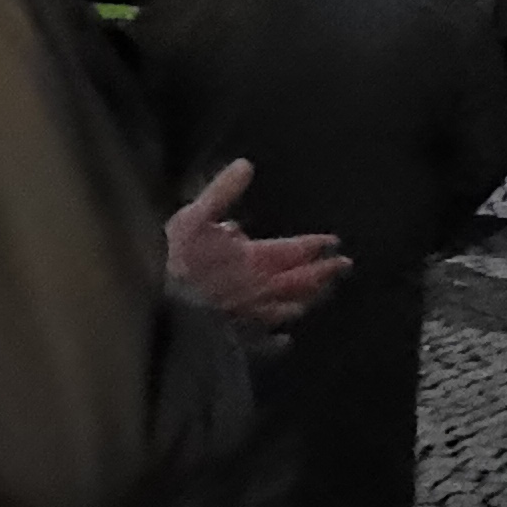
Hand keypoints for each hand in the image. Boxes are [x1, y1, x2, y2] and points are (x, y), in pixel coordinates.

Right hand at [167, 161, 347, 344]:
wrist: (161, 309)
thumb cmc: (178, 262)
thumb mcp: (194, 217)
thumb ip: (222, 191)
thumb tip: (246, 164)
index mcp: (256, 259)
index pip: (295, 250)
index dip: (315, 245)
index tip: (334, 241)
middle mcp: (262, 288)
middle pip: (300, 280)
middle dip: (324, 272)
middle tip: (345, 266)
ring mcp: (251, 317)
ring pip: (287, 309)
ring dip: (307, 300)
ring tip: (322, 294)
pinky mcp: (237, 339)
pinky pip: (262, 342)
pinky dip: (277, 342)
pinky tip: (286, 341)